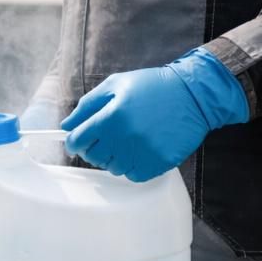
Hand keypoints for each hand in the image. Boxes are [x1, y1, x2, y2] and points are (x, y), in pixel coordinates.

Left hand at [62, 48, 248, 181]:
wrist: (194, 94)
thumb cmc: (153, 87)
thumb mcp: (116, 85)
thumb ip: (88, 105)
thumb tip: (67, 125)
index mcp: (111, 117)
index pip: (78, 140)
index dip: (74, 141)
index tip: (77, 141)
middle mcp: (125, 138)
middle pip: (94, 157)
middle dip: (94, 149)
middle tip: (105, 138)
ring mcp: (142, 153)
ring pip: (113, 168)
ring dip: (115, 158)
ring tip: (127, 140)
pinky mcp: (158, 163)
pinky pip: (133, 175)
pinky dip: (133, 166)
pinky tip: (140, 150)